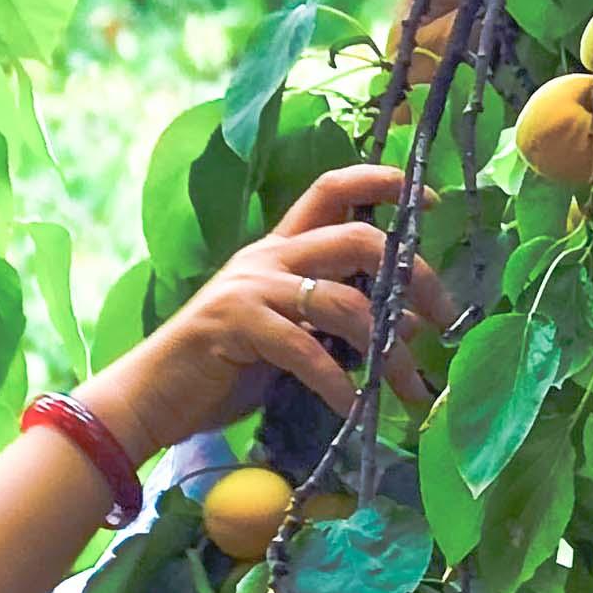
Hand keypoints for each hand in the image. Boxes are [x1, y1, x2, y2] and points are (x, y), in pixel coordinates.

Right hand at [78, 164, 457, 459]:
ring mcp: (251, 289)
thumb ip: (334, 323)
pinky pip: (307, 350)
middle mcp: (267, 257)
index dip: (382, 183)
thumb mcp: (287, 338)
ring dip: (388, 348)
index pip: (331, 189)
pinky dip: (340, 384)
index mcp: (277, 249)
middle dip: (412, 276)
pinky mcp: (238, 326)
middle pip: (357, 238)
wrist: (149, 397)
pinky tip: (354, 409)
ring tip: (409, 386)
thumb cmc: (218, 370)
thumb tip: (405, 326)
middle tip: (443, 318)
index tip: (429, 201)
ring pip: (344, 301)